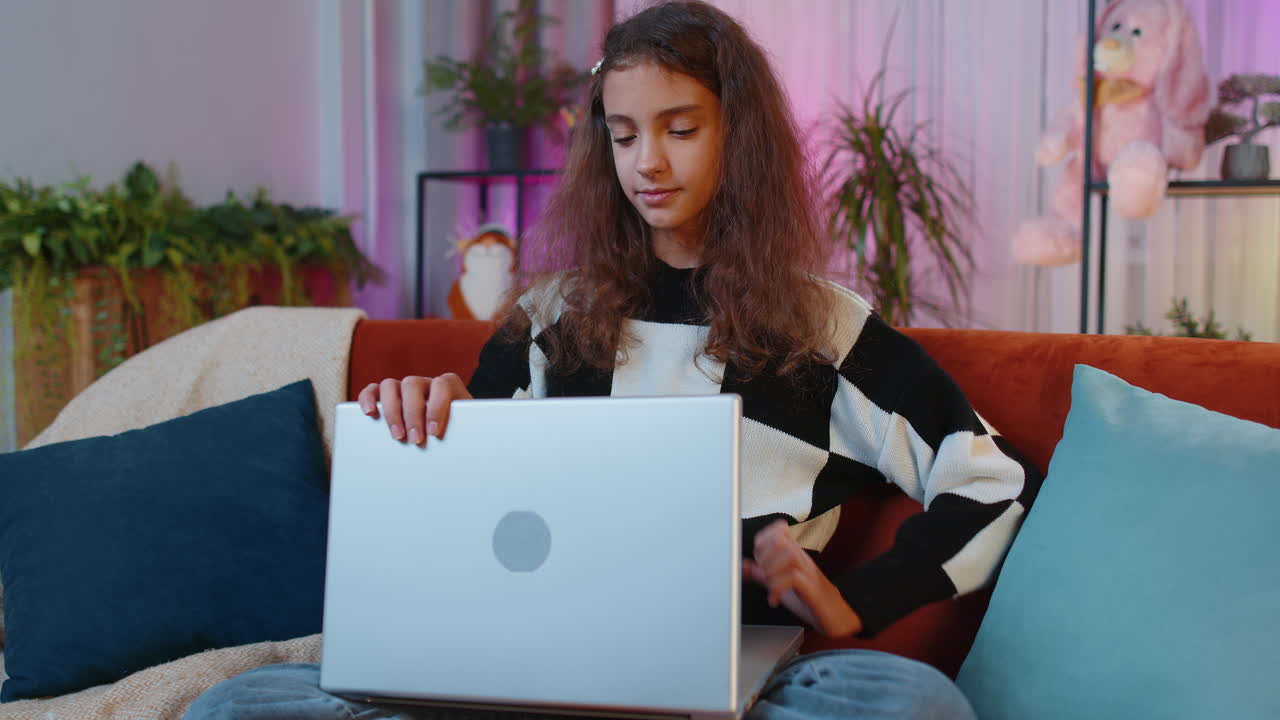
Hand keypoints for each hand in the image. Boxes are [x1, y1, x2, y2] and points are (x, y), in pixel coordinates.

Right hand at [356, 374, 472, 445]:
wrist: (455, 430)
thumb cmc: (458, 430)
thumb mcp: (464, 428)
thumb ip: (461, 431)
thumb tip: (459, 448)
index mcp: (447, 385)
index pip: (441, 384)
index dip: (437, 407)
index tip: (434, 432)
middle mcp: (424, 383)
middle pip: (412, 385)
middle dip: (413, 415)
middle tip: (415, 440)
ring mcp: (404, 387)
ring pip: (390, 386)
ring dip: (392, 411)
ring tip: (397, 436)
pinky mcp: (388, 396)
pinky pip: (373, 390)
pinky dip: (368, 398)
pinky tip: (369, 413)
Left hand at [743, 519, 862, 636]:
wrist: (837, 617)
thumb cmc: (810, 599)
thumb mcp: (782, 584)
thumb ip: (764, 574)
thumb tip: (743, 566)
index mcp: (794, 554)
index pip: (777, 531)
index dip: (762, 542)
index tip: (759, 561)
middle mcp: (802, 559)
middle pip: (779, 539)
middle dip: (763, 557)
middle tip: (763, 576)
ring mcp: (809, 572)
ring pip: (786, 554)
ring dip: (770, 572)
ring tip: (769, 587)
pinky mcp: (812, 588)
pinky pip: (793, 578)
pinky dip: (777, 589)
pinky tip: (774, 600)